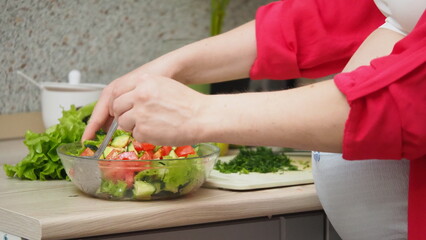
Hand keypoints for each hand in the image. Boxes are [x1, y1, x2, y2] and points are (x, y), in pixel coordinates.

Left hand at [83, 73, 206, 145]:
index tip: (123, 108)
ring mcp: (140, 113)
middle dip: (124, 114)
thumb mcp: (164, 85)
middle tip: (136, 119)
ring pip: (123, 122)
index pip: (120, 91)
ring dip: (133, 126)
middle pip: (118, 106)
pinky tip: (158, 131)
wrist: (202, 117)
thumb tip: (130, 98)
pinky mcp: (143, 129)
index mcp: (144, 81)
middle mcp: (139, 95)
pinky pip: (135, 134)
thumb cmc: (188, 103)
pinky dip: (144, 135)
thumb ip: (145, 89)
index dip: (121, 102)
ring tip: (151, 125)